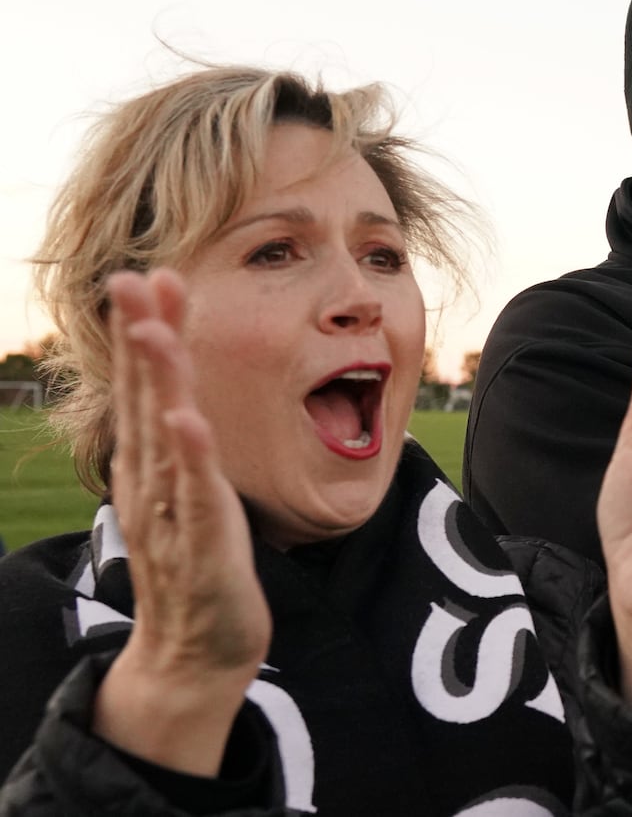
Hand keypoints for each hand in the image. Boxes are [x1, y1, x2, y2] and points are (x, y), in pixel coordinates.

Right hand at [94, 269, 269, 776]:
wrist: (195, 654)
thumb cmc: (200, 565)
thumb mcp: (192, 493)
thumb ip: (189, 445)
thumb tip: (187, 396)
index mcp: (155, 465)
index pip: (149, 388)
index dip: (149, 332)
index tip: (153, 274)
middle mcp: (153, 481)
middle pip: (146, 398)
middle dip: (141, 338)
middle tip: (132, 277)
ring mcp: (171, 513)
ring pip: (164, 438)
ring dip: (158, 384)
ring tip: (153, 332)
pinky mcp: (199, 546)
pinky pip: (193, 497)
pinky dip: (190, 458)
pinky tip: (188, 421)